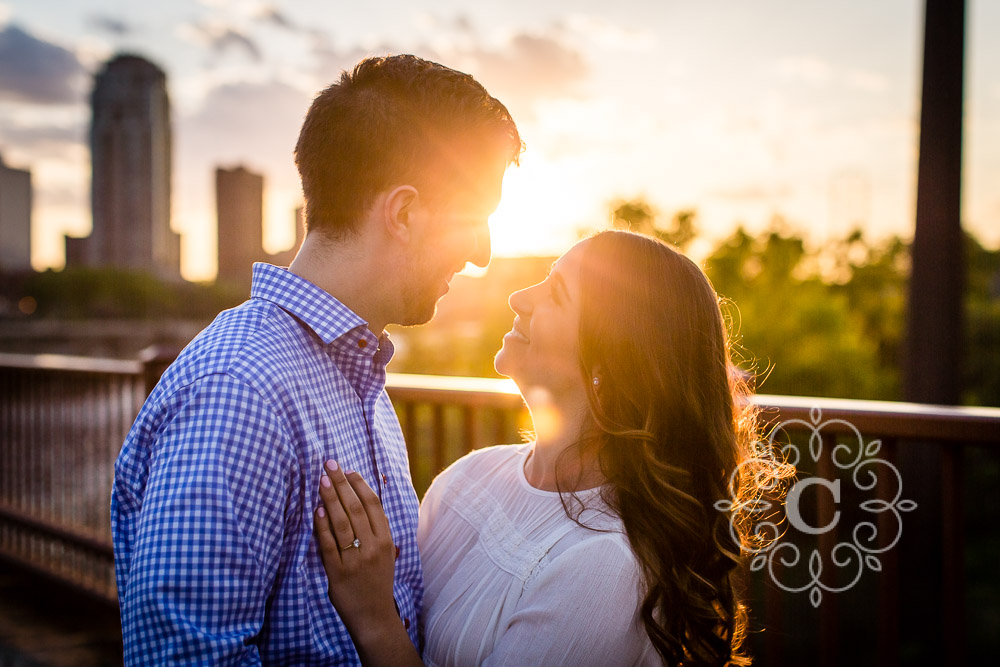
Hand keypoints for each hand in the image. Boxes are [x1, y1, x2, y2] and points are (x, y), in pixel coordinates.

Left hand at [314, 461, 397, 635]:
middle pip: (356, 508)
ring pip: (341, 522)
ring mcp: (355, 560)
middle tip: (330, 465)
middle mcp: (372, 547)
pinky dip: (322, 526)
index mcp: (385, 541)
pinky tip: (316, 511)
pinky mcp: (338, 572)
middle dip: (342, 484)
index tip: (348, 471)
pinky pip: (328, 545)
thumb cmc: (377, 583)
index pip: (373, 505)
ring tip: (321, 481)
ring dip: (330, 499)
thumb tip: (367, 502)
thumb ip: (378, 531)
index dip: (360, 485)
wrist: (374, 618)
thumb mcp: (386, 555)